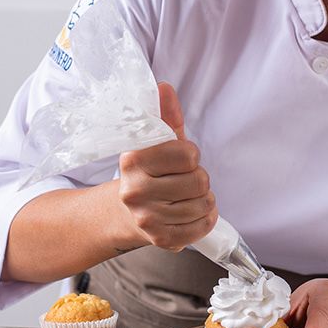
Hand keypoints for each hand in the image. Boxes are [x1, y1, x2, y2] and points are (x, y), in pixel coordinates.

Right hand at [117, 82, 217, 250]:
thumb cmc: (147, 173)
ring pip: (203, 204)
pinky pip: (201, 228)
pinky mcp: (161, 240)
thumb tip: (165, 88)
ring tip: (189, 196)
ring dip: (204, 199)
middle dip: (199, 178)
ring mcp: (148, 219)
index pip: (187, 154)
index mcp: (133, 161)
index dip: (190, 155)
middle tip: (185, 180)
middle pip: (199, 181)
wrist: (122, 213)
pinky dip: (205, 219)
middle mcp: (136, 192)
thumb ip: (164, 116)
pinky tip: (193, 213)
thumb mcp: (154, 143)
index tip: (181, 159)